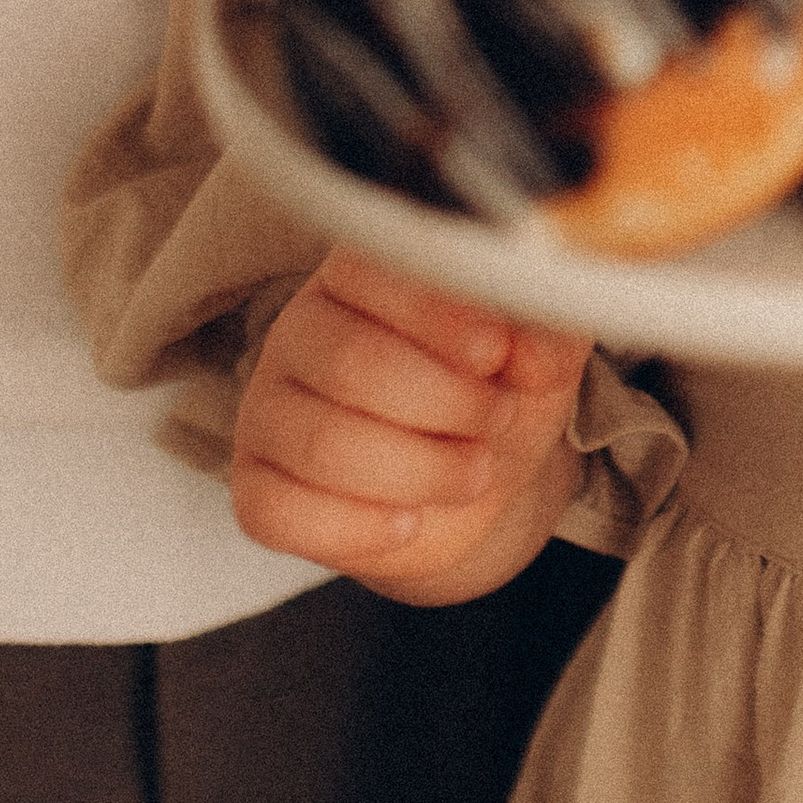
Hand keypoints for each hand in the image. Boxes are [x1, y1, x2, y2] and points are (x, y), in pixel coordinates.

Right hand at [231, 247, 592, 607]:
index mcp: (360, 275)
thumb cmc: (495, 393)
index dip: (437, 317)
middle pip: (351, 364)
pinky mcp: (256, 486)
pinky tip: (409, 523)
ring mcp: (268, 410)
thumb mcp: (539, 355)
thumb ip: (546, 337)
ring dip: (421, 471)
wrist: (472, 481)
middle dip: (446, 404)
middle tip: (496, 421)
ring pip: (322, 445)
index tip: (495, 352)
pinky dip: (357, 529)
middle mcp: (300, 331)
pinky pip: (277, 513)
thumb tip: (530, 356)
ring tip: (474, 472)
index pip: (370, 272)